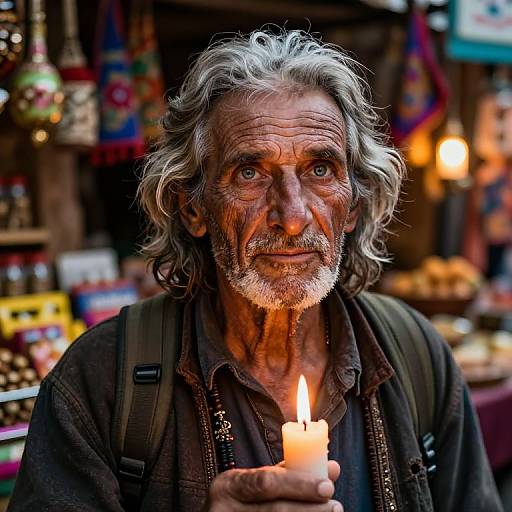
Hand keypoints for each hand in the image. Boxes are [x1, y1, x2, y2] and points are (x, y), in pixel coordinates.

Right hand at [205, 460, 342, 510]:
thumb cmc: (242, 503)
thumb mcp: (254, 484)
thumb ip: (290, 474)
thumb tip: (332, 468)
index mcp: (227, 486)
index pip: (265, 482)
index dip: (298, 484)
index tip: (327, 486)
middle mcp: (223, 511)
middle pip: (275, 511)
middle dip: (310, 509)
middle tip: (336, 506)